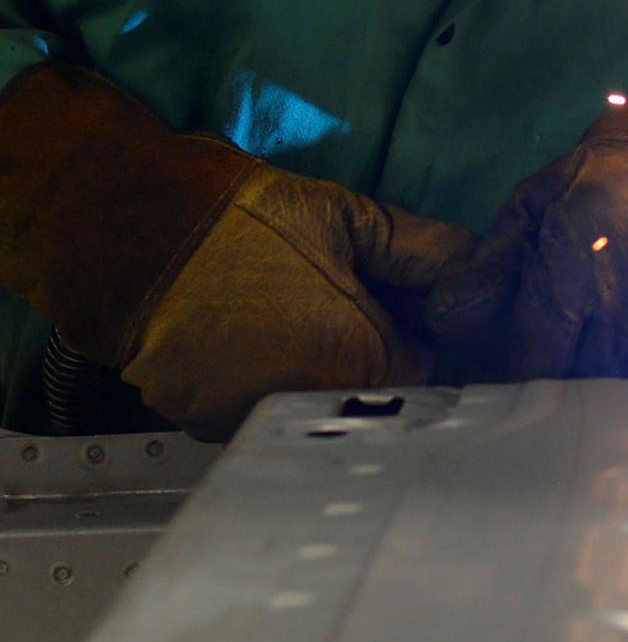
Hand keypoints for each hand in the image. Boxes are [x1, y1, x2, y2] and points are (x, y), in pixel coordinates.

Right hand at [0, 66, 475, 437]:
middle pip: (367, 398)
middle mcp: (311, 408)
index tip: (389, 309)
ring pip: (308, 411)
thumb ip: (424, 248)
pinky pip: (252, 416)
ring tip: (283, 324)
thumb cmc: (249, 221)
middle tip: (334, 311)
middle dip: (366, 362)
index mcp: (361, 363)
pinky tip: (244, 346)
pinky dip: (256, 390)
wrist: (133, 232)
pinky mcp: (200, 424)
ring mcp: (250, 423)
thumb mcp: (350, 217)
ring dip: (309, 380)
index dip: (410, 337)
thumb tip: (479, 266)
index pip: (421, 375)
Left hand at [429, 57, 627, 386]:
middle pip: (585, 382)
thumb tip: (442, 325)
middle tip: (581, 341)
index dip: (526, 365)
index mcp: (580, 262)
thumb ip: (490, 263)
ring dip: (625, 378)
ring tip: (625, 338)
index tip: (531, 355)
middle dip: (574, 370)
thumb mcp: (535, 204)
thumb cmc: (608, 184)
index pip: (534, 360)